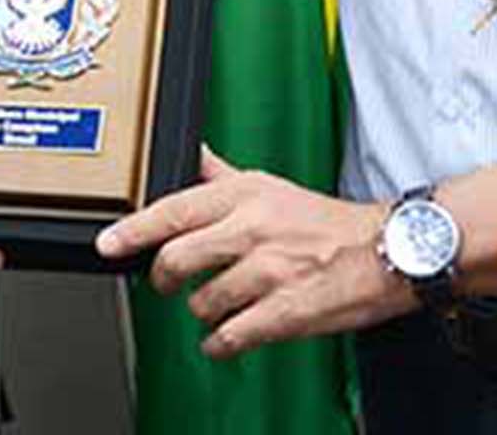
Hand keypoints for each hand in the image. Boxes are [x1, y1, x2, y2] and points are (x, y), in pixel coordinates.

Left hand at [96, 147, 413, 359]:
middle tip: (166, 284)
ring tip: (216, 307)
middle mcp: (253, 229)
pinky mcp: (286, 312)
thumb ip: (224, 174)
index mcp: (246, 194)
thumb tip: (193, 154)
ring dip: (201, 312)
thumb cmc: (327, 222)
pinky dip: (219, 343)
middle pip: (176, 259)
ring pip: (201, 302)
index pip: (173, 209)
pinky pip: (230, 336)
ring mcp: (270, 272)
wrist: (389, 251)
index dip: (133, 230)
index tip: (107, 244)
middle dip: (163, 279)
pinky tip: (225, 337)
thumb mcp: (271, 185)